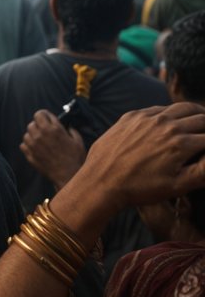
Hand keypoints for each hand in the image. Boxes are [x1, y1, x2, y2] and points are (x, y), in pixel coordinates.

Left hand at [20, 110, 86, 186]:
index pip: (41, 113)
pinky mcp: (30, 155)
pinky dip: (28, 146)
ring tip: (41, 141)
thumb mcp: (78, 141)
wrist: (68, 175)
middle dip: (38, 125)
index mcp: (54, 128)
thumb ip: (71, 130)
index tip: (46, 119)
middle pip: (32, 123)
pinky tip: (36, 149)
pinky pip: (23, 145)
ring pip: (27, 134)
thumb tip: (67, 127)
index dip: (44, 116)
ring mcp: (34, 145)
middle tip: (44, 131)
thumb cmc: (75, 159)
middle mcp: (42, 134)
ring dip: (33, 136)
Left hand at [78, 104, 204, 213]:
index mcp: (182, 143)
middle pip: (201, 117)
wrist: (101, 182)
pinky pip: (159, 108)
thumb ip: (203, 171)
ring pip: (182, 107)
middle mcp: (167, 125)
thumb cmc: (141, 189)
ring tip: (202, 119)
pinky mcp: (133, 116)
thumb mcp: (177, 186)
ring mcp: (148, 117)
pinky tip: (174, 119)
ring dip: (196, 112)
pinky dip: (172, 112)